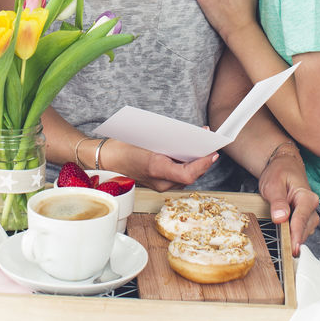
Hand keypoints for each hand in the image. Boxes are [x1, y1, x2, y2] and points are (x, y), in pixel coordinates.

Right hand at [100, 139, 218, 192]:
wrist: (107, 159)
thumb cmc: (124, 146)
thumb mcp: (147, 138)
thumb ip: (170, 139)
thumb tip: (191, 135)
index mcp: (157, 169)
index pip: (188, 174)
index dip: (203, 164)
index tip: (212, 153)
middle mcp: (160, 182)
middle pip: (191, 176)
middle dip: (203, 161)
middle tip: (211, 146)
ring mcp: (159, 185)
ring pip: (186, 178)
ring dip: (196, 165)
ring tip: (203, 149)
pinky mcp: (159, 184)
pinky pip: (178, 177)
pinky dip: (187, 167)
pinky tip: (190, 156)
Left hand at [259, 143, 319, 255]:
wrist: (283, 165)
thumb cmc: (279, 172)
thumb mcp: (273, 184)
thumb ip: (277, 201)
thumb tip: (280, 218)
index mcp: (306, 196)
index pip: (302, 219)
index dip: (296, 235)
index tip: (293, 249)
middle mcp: (312, 205)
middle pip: (305, 228)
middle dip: (295, 239)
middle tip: (284, 251)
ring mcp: (309, 212)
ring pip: (305, 230)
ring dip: (295, 237)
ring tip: (283, 242)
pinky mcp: (305, 216)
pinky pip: (302, 229)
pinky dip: (294, 234)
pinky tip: (285, 236)